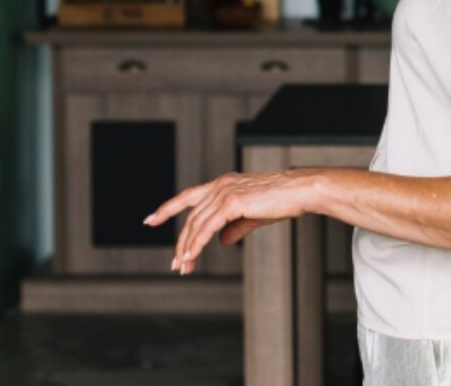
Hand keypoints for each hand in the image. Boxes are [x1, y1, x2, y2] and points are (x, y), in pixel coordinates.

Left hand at [143, 169, 314, 275]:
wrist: (300, 190)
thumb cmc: (282, 200)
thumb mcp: (253, 215)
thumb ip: (235, 227)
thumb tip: (221, 242)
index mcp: (223, 184)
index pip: (188, 197)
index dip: (168, 208)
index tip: (150, 220)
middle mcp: (220, 185)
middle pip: (191, 218)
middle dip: (181, 243)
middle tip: (176, 266)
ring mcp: (224, 192)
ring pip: (196, 225)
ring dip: (187, 249)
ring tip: (183, 268)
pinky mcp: (231, 202)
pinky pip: (207, 228)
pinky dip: (197, 244)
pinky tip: (191, 257)